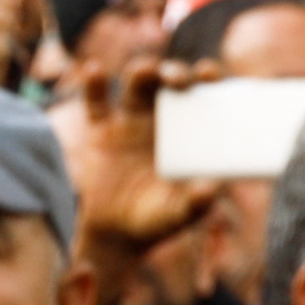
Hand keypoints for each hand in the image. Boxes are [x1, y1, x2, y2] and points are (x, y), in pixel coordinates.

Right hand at [60, 64, 218, 255]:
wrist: (119, 233)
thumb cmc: (160, 219)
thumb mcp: (180, 214)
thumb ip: (196, 203)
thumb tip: (211, 189)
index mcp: (191, 130)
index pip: (205, 93)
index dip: (208, 77)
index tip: (210, 74)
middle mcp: (163, 117)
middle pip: (170, 80)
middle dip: (175, 72)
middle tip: (179, 81)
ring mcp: (131, 121)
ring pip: (137, 83)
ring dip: (143, 72)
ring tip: (146, 73)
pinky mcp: (101, 130)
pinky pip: (95, 101)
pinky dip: (94, 84)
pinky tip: (95, 71)